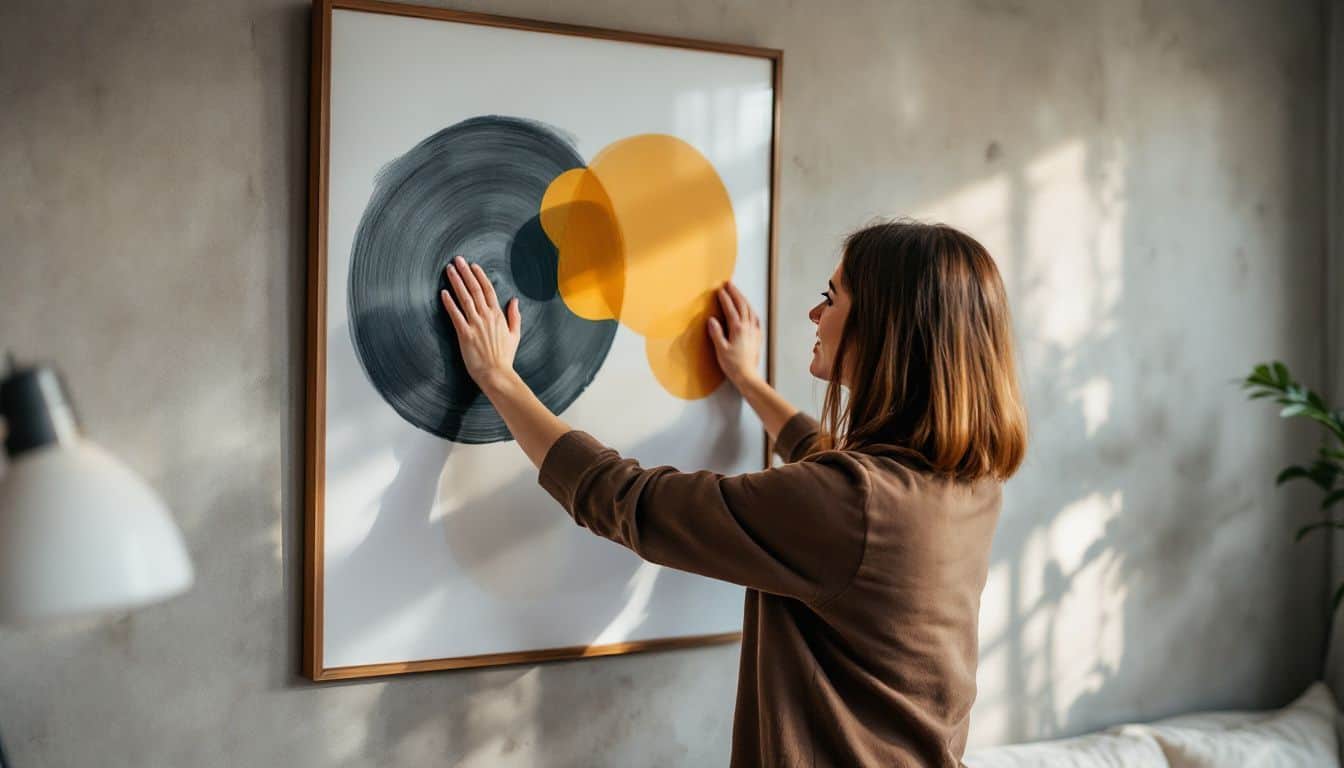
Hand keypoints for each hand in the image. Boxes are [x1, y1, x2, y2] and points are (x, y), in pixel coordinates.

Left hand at [440, 255, 521, 390]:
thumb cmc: (505, 357)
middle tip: (457, 260)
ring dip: (456, 282)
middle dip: (465, 273)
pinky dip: (449, 303)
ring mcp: (476, 324)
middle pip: (475, 289)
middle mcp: (487, 316)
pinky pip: (456, 315)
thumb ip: (514, 316)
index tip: (472, 265)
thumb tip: (514, 300)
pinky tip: (443, 293)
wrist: (497, 373)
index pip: (488, 290)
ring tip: (449, 270)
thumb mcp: (515, 334)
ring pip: (465, 298)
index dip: (479, 276)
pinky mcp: (465, 334)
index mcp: (498, 315)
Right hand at [707, 281, 762, 387]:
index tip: (720, 290)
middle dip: (735, 293)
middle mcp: (747, 327)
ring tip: (737, 292)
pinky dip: (751, 310)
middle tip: (729, 284)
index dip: (725, 298)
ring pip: (750, 309)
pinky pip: (755, 318)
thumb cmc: (733, 365)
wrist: (748, 375)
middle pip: (742, 305)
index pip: (730, 309)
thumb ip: (716, 334)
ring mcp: (754, 331)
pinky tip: (749, 309)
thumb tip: (712, 320)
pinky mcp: (757, 336)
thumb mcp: (720, 350)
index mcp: (737, 329)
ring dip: (743, 299)